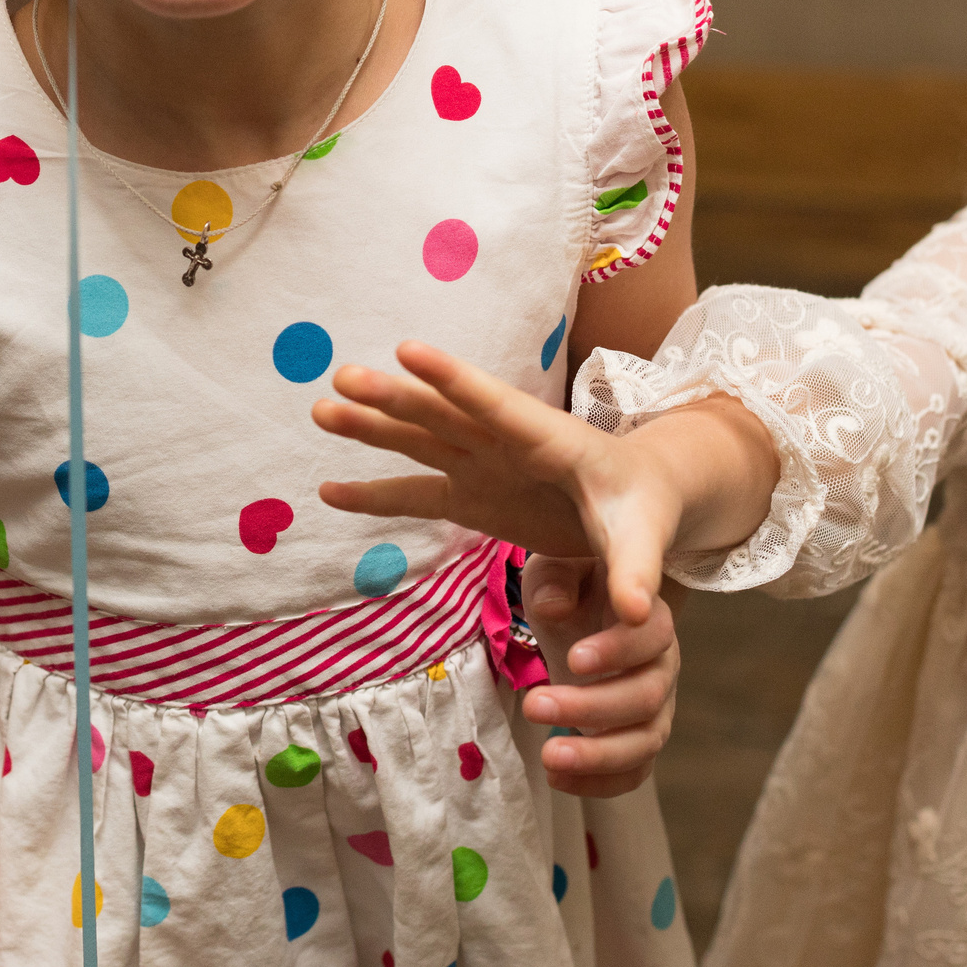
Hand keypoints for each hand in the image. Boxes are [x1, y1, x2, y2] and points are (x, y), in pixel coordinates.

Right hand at [312, 341, 682, 625]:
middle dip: (395, 397)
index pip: (498, 405)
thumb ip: (634, 572)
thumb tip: (636, 616)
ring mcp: (483, 466)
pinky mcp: (470, 495)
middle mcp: (507, 444)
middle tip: (343, 377)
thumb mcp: (645, 538)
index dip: (453, 379)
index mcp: (551, 440)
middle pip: (443, 415)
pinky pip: (413, 494)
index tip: (407, 349)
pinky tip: (327, 491)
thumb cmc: (645, 509)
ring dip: (371, 427)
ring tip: (321, 408)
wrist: (639, 500)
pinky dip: (373, 494)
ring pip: (418, 440)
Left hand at [518, 556, 681, 797]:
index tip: (575, 659)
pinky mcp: (638, 734)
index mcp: (647, 614)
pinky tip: (557, 780)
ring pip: (645, 739)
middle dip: (590, 707)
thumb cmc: (575, 582)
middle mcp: (662, 662)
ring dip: (598, 754)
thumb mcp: (557, 564)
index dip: (619, 649)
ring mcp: (656, 703)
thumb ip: (557, 578)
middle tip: (533, 704)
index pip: (650, 632)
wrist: (589, 607)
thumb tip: (554, 608)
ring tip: (548, 756)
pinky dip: (601, 783)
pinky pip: (635, 770)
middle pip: (646, 694)